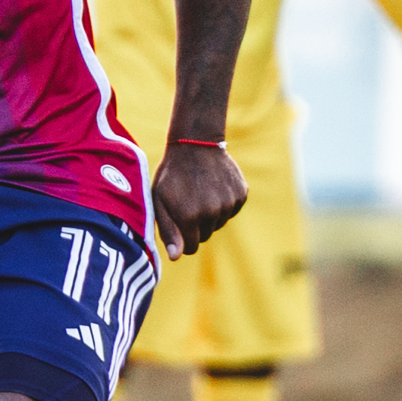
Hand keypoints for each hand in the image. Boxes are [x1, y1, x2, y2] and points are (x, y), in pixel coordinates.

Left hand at [150, 140, 247, 259]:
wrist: (195, 143)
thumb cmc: (171, 175)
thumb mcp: (160, 201)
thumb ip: (168, 231)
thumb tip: (177, 257)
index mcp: (189, 217)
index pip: (191, 248)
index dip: (183, 238)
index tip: (179, 222)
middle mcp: (212, 212)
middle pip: (206, 236)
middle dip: (197, 226)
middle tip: (188, 202)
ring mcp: (229, 203)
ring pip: (219, 223)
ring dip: (211, 214)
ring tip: (200, 192)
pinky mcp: (241, 194)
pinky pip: (232, 210)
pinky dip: (225, 202)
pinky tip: (214, 186)